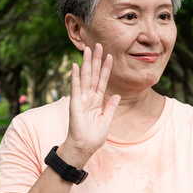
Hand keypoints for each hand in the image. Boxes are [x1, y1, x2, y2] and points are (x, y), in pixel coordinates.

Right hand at [61, 44, 119, 166]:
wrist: (84, 147)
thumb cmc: (94, 137)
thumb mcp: (107, 120)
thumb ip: (111, 106)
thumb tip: (117, 95)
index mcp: (97, 101)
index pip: (102, 81)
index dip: (106, 68)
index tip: (109, 56)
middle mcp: (89, 97)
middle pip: (93, 74)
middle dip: (96, 60)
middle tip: (98, 45)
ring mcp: (81, 99)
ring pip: (85, 77)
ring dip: (87, 63)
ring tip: (88, 49)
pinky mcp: (75, 103)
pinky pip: (76, 88)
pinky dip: (75, 77)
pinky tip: (75, 66)